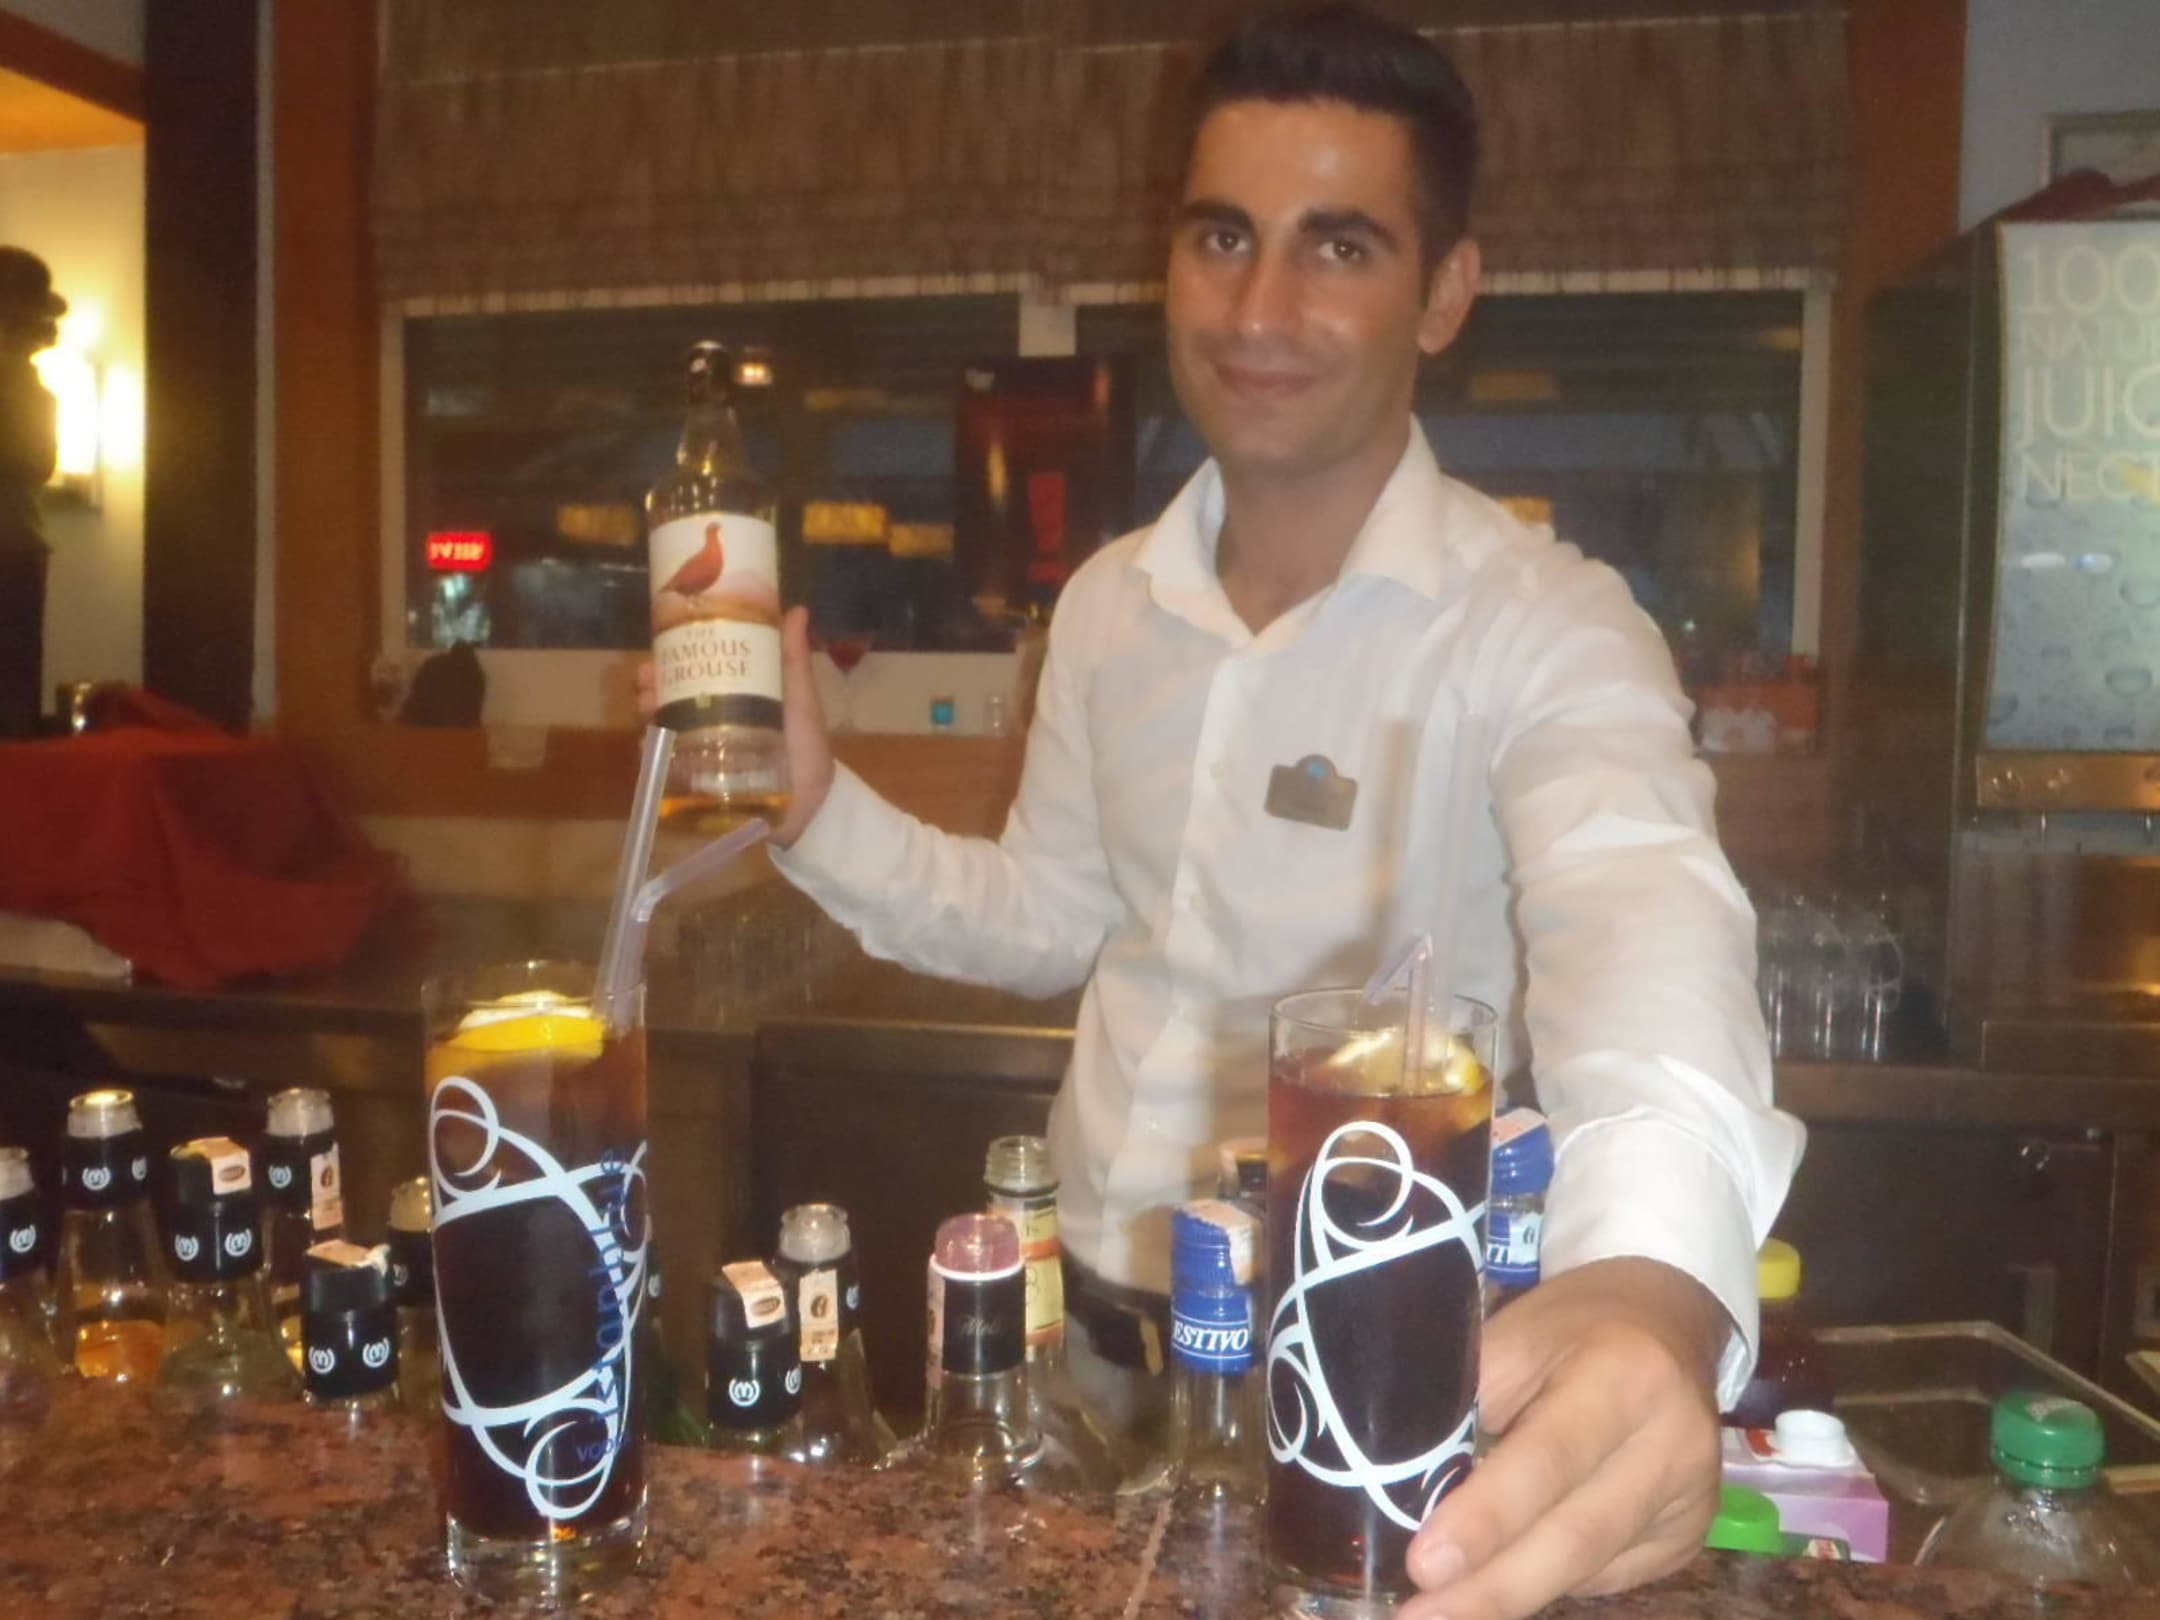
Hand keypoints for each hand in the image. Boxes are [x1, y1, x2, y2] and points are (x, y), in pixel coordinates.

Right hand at [633, 606, 834, 847]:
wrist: (812, 809)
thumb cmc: (808, 751)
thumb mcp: (800, 701)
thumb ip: (794, 660)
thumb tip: (796, 609)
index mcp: (733, 700)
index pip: (694, 672)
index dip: (672, 657)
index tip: (661, 643)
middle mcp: (710, 724)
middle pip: (668, 698)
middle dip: (651, 685)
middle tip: (646, 678)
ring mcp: (698, 755)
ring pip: (660, 728)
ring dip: (646, 715)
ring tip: (645, 708)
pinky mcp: (693, 786)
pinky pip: (662, 768)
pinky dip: (650, 756)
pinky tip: (647, 746)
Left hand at [1398, 1257, 1728, 1619]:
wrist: (1666, 1324)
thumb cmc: (1570, 1328)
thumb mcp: (1514, 1337)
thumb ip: (1468, 1404)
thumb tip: (1400, 1482)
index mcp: (1626, 1374)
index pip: (1549, 1458)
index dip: (1486, 1517)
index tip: (1424, 1565)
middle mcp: (1674, 1444)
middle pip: (1575, 1536)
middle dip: (1491, 1588)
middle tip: (1418, 1616)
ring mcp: (1691, 1500)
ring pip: (1589, 1568)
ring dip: (1509, 1596)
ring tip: (1439, 1613)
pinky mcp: (1687, 1538)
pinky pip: (1604, 1576)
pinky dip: (1545, 1582)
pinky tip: (1499, 1583)